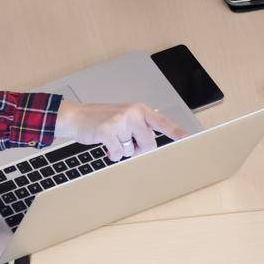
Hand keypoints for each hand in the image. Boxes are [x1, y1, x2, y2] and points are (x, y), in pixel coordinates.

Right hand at [53, 101, 185, 161]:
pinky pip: (118, 153)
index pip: (161, 121)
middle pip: (149, 144)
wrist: (77, 117)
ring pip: (132, 150)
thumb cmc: (103, 120)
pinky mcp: (107, 131)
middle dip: (139, 149)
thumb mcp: (125, 118)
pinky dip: (112, 154)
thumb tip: (152, 148)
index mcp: (140, 109)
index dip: (175, 131)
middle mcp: (132, 113)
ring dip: (122, 150)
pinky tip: (106, 145)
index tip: (186, 138)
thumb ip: (141, 129)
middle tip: (126, 142)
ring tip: (112, 138)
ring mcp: (120, 121)